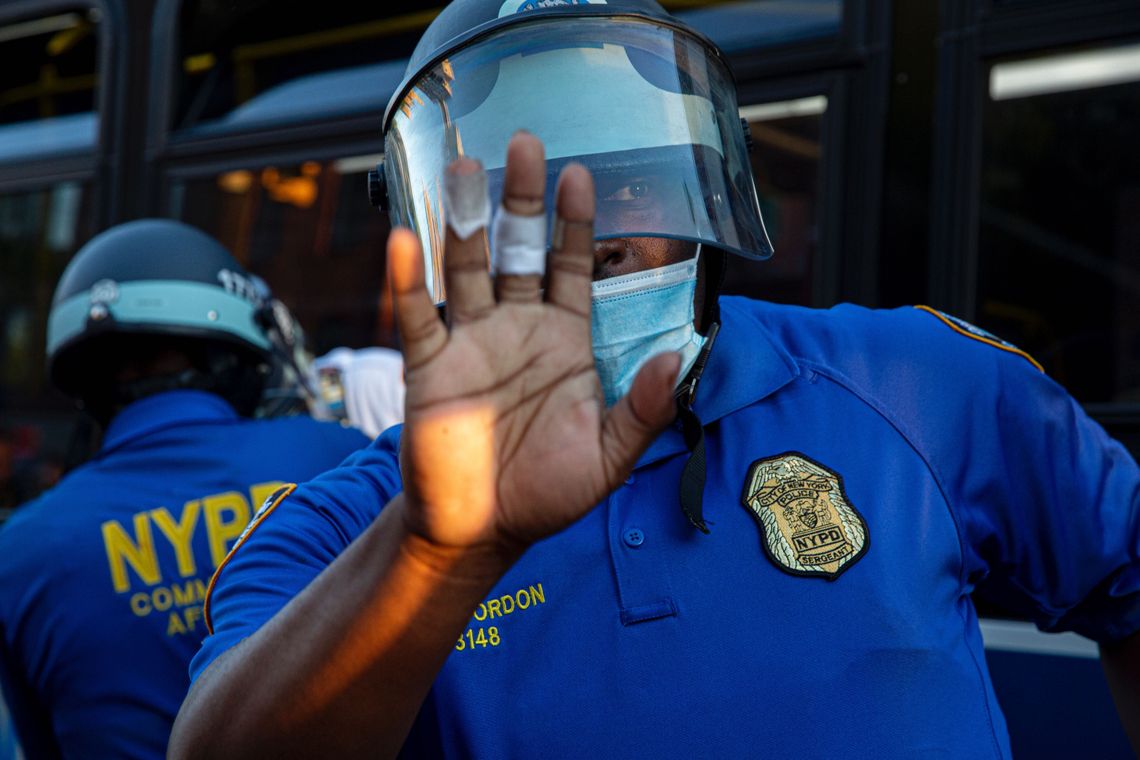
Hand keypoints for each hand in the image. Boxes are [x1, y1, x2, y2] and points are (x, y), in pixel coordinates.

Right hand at [389, 132, 678, 553]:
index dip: (574, 223)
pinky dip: (408, 281)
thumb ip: (644, 408)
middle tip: (523, 143)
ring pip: (466, 268)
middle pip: (518, 250)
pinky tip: (404, 240)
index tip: (579, 174)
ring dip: (462, 219)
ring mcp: (471, 343)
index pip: (570, 267)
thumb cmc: (548, 492)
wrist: (482, 531)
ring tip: (462, 166)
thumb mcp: (609, 455)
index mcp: (563, 341)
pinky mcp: (430, 369)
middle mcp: (517, 329)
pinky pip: (417, 317)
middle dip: (521, 199)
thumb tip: (680, 357)